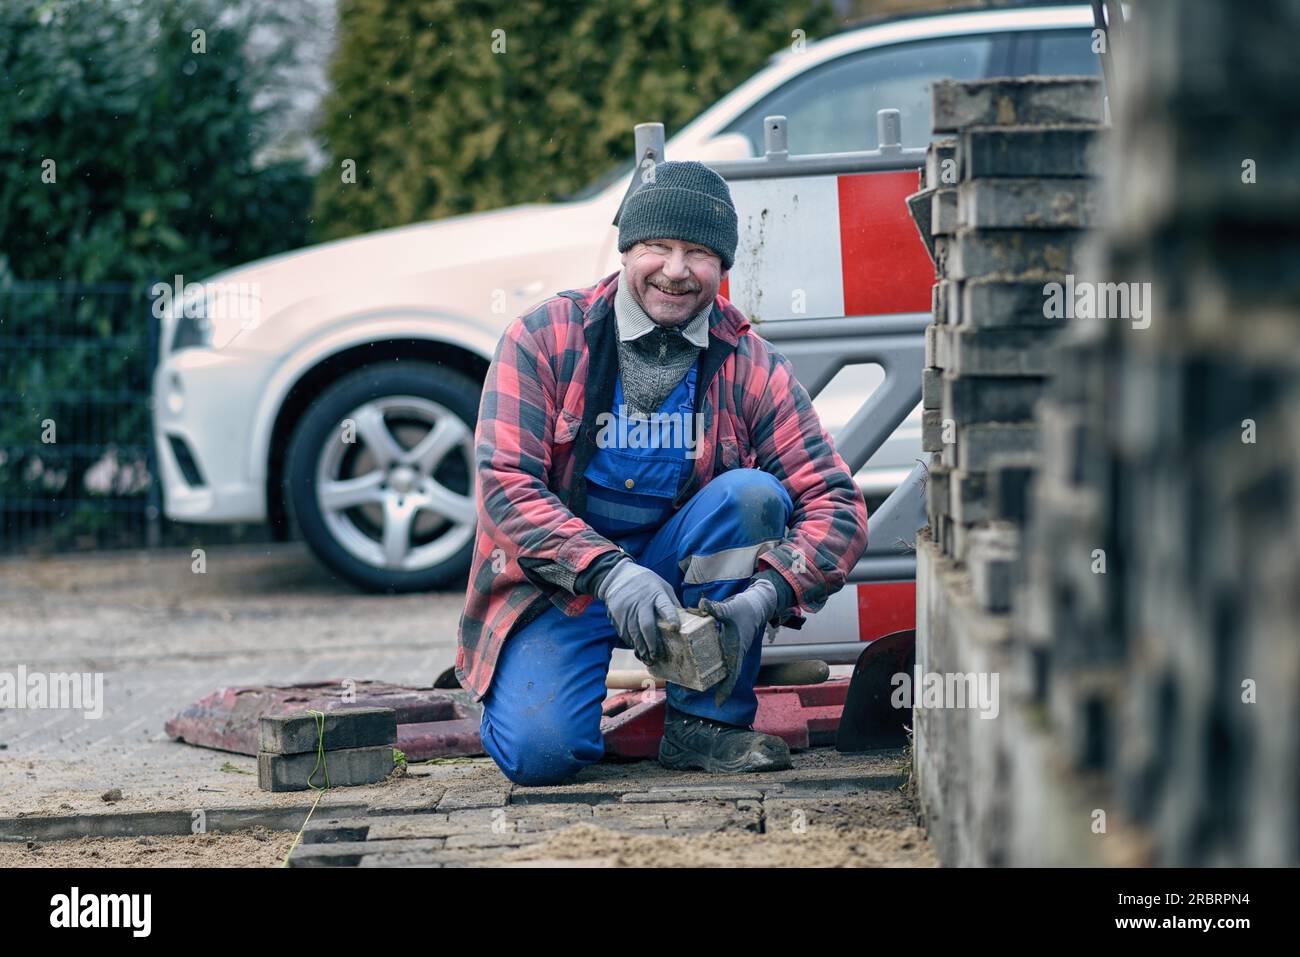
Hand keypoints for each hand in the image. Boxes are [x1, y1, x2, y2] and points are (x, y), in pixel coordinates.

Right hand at [596, 558, 681, 663]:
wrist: (617, 576)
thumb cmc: (646, 583)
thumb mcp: (662, 586)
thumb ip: (671, 602)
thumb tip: (685, 619)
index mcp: (656, 593)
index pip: (664, 605)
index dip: (670, 616)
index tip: (675, 628)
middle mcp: (641, 602)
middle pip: (646, 625)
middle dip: (652, 642)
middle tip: (658, 656)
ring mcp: (627, 609)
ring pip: (634, 633)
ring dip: (641, 648)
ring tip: (649, 658)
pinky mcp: (616, 615)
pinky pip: (624, 633)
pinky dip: (632, 643)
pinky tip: (638, 649)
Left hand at [697, 578, 779, 706]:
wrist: (755, 606)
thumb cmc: (745, 610)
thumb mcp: (730, 609)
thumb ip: (716, 608)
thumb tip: (701, 604)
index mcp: (736, 650)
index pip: (733, 674)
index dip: (726, 690)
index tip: (718, 704)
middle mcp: (733, 654)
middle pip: (722, 676)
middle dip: (708, 685)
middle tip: (687, 690)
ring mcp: (729, 651)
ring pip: (718, 669)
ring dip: (705, 676)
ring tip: (685, 680)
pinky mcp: (725, 646)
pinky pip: (715, 659)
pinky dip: (704, 663)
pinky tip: (691, 662)